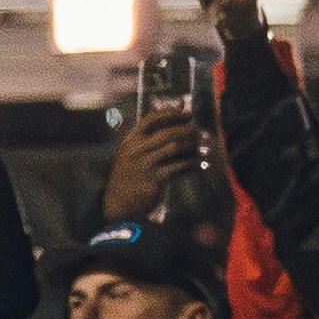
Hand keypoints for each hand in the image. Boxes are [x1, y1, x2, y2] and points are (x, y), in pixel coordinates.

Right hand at [100, 91, 208, 222]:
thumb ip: (143, 144)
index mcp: (129, 142)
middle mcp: (137, 150)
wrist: (119, 205)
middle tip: (197, 130)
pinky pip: (179, 166)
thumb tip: (170, 131)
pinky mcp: (156, 178)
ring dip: (190, 144)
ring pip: (174, 147)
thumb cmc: (125, 180)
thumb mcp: (127, 157)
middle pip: (167, 132)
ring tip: (199, 145)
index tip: (185, 112)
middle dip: (185, 129)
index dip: (170, 113)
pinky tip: (197, 162)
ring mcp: (146, 164)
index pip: (150, 120)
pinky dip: (191, 163)